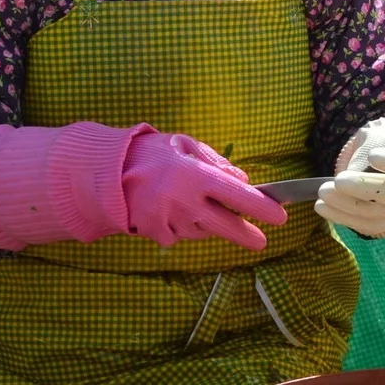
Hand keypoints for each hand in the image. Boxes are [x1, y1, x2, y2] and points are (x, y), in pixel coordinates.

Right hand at [123, 130, 287, 249]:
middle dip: (246, 235)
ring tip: (187, 202)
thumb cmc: (149, 152)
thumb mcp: (183, 144)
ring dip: (205, 223)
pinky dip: (178, 227)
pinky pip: (177, 236)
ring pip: (201, 230)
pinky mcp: (155, 233)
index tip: (279, 216)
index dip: (261, 207)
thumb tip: (243, 179)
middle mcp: (184, 201)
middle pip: (225, 226)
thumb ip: (215, 161)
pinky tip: (166, 210)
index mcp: (194, 175)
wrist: (105, 171)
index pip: (237, 194)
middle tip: (259, 241)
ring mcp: (169, 220)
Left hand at [316, 116, 384, 238]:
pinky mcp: (379, 224)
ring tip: (323, 191)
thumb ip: (368, 149)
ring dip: (344, 203)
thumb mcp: (379, 139)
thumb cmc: (384, 150)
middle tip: (339, 180)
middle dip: (363, 187)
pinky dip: (338, 216)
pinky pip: (359, 224)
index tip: (373, 156)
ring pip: (371, 212)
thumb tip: (353, 172)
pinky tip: (320, 206)